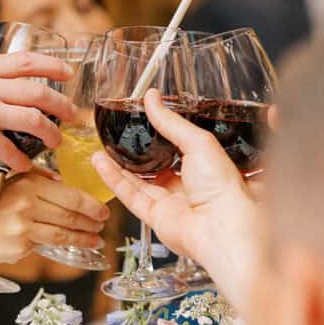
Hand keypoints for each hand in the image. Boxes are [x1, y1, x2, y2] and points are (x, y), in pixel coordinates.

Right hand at [0, 52, 75, 204]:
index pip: (24, 60)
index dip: (52, 66)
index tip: (68, 74)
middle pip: (37, 90)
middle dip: (61, 104)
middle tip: (72, 114)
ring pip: (34, 119)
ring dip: (50, 133)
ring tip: (56, 142)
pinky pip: (14, 150)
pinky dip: (23, 160)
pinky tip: (24, 166)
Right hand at [0, 169, 108, 266]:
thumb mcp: (11, 182)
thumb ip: (38, 181)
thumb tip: (65, 184)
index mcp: (28, 185)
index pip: (71, 195)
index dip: (91, 204)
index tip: (103, 209)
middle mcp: (27, 205)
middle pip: (70, 215)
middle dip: (91, 222)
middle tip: (102, 224)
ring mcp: (24, 228)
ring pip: (63, 234)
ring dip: (83, 238)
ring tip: (95, 239)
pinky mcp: (20, 247)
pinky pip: (47, 246)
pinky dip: (63, 246)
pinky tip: (73, 247)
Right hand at [92, 89, 260, 300]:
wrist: (220, 226)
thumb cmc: (222, 186)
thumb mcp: (198, 142)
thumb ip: (171, 122)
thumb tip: (152, 98)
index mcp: (204, 166)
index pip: (177, 146)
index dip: (159, 134)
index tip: (142, 119)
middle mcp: (186, 185)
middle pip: (155, 166)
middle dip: (135, 152)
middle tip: (117, 135)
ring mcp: (170, 202)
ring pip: (138, 181)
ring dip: (118, 165)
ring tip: (101, 147)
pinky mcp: (156, 217)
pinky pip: (130, 196)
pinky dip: (114, 180)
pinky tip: (101, 163)